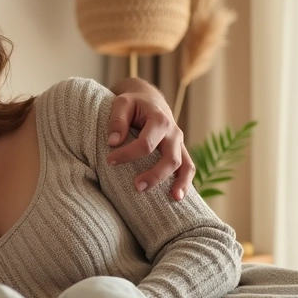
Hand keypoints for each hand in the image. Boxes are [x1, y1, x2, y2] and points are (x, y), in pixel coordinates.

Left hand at [107, 78, 193, 200]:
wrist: (149, 99)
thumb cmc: (133, 103)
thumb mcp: (122, 103)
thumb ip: (117, 120)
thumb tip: (113, 142)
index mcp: (159, 120)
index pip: (146, 143)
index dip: (127, 154)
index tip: (110, 160)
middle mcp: (174, 132)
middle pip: (170, 158)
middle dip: (155, 174)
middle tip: (137, 186)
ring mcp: (179, 143)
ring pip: (185, 165)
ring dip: (179, 182)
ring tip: (172, 198)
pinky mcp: (179, 150)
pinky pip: (188, 167)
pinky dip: (186, 182)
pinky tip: (178, 197)